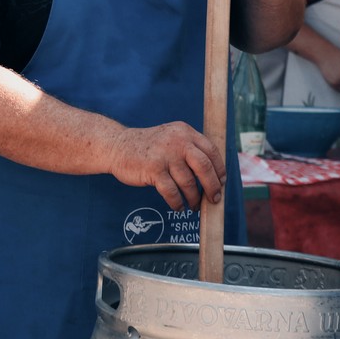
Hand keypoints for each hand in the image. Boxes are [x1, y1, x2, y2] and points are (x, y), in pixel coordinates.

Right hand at [107, 122, 224, 210]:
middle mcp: (177, 141)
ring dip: (194, 199)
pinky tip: (178, 206)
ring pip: (188, 183)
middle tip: (214, 199)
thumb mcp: (171, 138)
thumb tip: (214, 175)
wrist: (118, 146)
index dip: (219, 169)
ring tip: (193, 206)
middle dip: (212, 187)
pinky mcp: (153, 169)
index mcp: (185, 132)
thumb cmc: (148, 147)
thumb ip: (190, 149)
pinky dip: (177, 203)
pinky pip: (172, 192)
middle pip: (204, 167)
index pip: (211, 151)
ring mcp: (165, 155)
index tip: (221, 182)